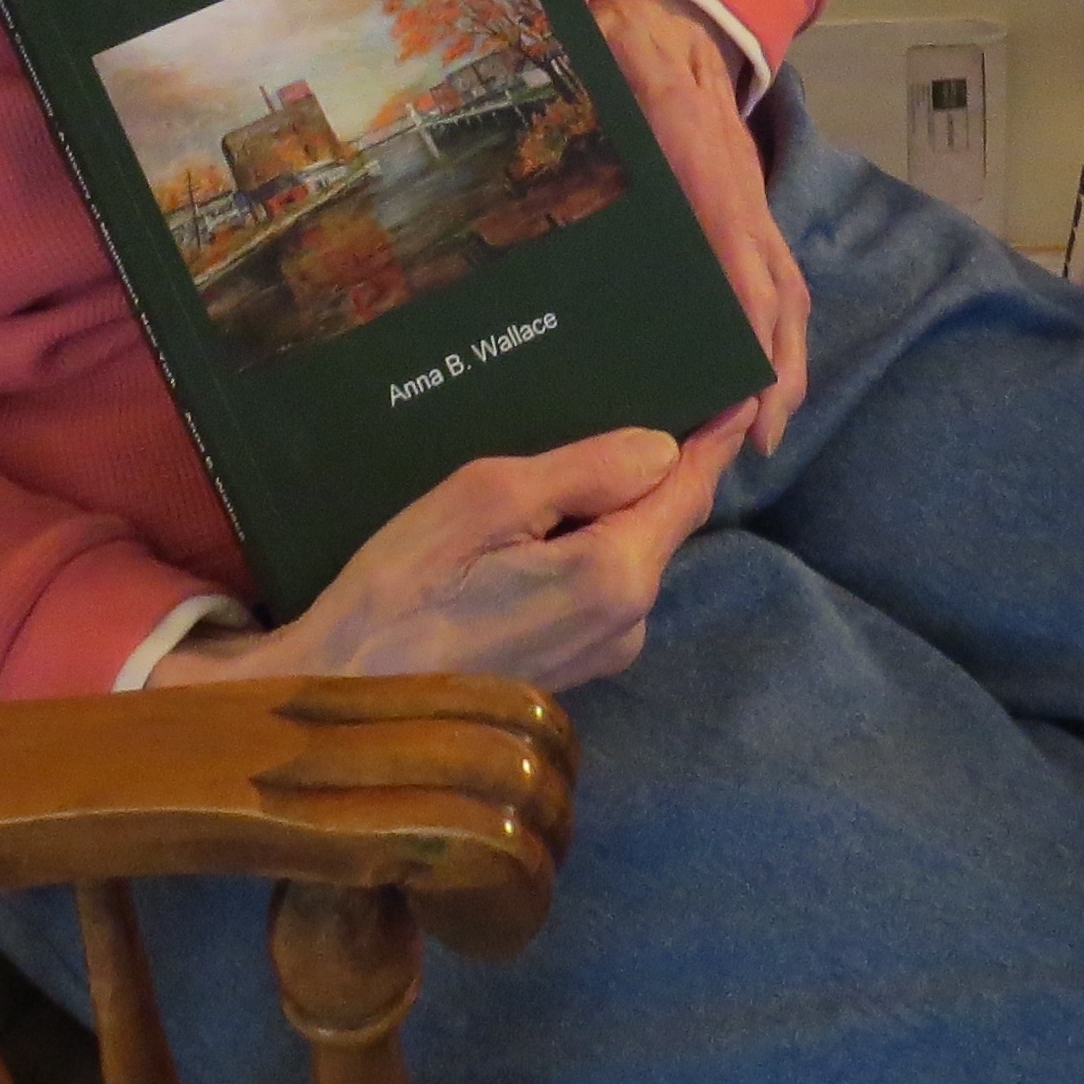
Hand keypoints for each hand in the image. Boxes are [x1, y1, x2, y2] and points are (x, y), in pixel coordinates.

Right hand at [147, 408, 749, 692]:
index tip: (737, 385)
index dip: (714, 435)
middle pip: (664, 520)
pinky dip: (591, 541)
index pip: (688, 487)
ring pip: (631, 552)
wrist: (346, 698)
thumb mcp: (484, 502)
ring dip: (618, 504)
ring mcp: (603, 652)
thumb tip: (662, 446)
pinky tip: (549, 516)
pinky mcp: (572, 667)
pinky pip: (602, 583)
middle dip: (662, 463)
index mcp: (615, 574)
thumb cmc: (402, 591)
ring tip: (584, 446)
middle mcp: (628, 622)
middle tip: (651, 392)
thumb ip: (582, 471)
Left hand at [592, 0, 808, 454]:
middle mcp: (736, 184)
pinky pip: (773, 276)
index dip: (748, 311)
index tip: (751, 376)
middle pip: (778, 283)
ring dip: (784, 359)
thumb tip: (526, 180)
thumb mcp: (592, 68)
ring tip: (759, 432)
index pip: (735, 239)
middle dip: (780, 364)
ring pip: (784, 286)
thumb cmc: (618, 46)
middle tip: (757, 440)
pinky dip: (775, 333)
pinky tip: (753, 381)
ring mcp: (748, 198)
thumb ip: (568, 120)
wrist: (671, 15)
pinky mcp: (745, 209)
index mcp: (695, 149)